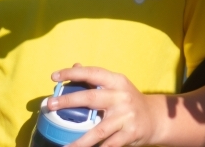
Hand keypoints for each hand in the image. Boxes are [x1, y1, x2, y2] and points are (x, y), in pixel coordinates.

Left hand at [46, 65, 162, 146]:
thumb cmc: (128, 101)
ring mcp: (126, 117)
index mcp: (117, 82)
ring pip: (99, 130)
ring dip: (79, 141)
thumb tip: (75, 65)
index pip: (93, 73)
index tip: (54, 76)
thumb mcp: (116, 86)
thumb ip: (96, 79)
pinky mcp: (129, 134)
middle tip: (50, 104)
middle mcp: (121, 97)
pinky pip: (109, 145)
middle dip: (70, 101)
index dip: (73, 73)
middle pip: (92, 98)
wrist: (154, 118)